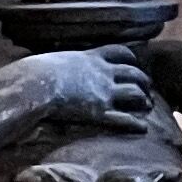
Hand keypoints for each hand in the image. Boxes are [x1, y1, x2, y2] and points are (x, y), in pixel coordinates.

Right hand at [6, 44, 156, 135]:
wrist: (34, 86)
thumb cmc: (34, 73)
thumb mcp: (52, 61)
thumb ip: (60, 64)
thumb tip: (46, 68)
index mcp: (91, 57)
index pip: (119, 52)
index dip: (129, 58)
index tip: (133, 63)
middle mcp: (103, 73)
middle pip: (133, 72)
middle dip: (143, 79)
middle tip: (146, 87)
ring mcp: (104, 92)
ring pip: (134, 92)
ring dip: (144, 98)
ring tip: (148, 105)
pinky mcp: (99, 112)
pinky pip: (124, 118)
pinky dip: (135, 123)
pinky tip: (143, 128)